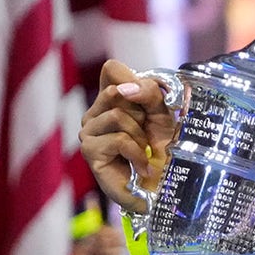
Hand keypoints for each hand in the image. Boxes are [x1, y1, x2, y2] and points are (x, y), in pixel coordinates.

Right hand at [78, 59, 177, 211]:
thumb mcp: (163, 113)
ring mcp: (89, 132)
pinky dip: (137, 153)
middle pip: (114, 91)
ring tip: (144, 151)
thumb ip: (149, 92)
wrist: (164, 185)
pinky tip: (141, 165)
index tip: (148, 102)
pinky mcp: (90, 152)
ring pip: (117, 116)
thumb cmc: (163, 150)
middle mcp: (95, 113)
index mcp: (111, 100)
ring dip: (140, 136)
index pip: (112, 69)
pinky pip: (118, 139)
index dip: (132, 79)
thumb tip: (126, 89)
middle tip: (147, 133)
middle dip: (141, 112)